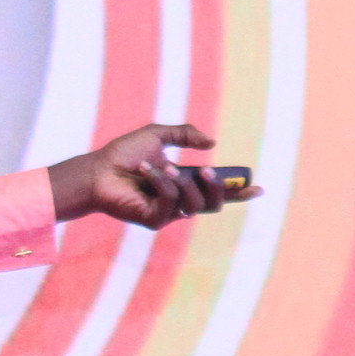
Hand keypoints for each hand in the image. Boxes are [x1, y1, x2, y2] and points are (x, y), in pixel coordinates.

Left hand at [48, 122, 257, 230]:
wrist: (98, 169)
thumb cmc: (123, 154)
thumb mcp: (158, 135)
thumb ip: (185, 135)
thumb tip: (212, 141)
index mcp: (183, 184)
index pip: (216, 192)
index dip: (238, 192)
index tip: (257, 187)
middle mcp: (178, 202)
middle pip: (213, 205)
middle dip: (216, 187)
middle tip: (208, 170)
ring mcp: (166, 214)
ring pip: (195, 205)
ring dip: (183, 183)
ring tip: (164, 167)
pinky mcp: (154, 220)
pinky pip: (171, 204)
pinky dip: (162, 184)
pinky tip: (146, 172)